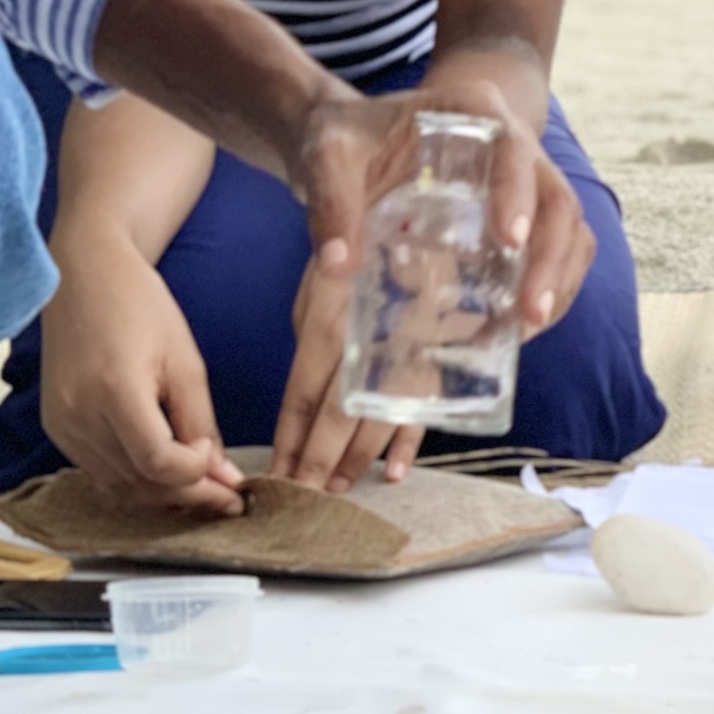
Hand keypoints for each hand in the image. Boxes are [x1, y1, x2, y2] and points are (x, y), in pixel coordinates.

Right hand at [41, 233, 245, 513]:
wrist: (81, 276)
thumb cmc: (137, 305)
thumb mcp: (184, 361)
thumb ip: (202, 423)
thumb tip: (223, 477)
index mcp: (115, 391)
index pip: (159, 463)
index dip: (197, 475)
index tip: (220, 463)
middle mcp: (79, 415)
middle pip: (139, 483)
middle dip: (188, 496)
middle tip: (225, 496)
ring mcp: (62, 425)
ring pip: (120, 487)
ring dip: (163, 494)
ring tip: (201, 486)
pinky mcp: (56, 428)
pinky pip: (100, 472)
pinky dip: (135, 480)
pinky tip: (164, 473)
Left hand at [267, 255, 425, 493]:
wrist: (424, 216)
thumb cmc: (360, 249)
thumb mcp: (322, 281)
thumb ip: (311, 333)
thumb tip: (304, 394)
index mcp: (332, 326)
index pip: (302, 397)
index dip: (287, 440)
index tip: (274, 473)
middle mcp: (369, 346)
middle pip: (337, 418)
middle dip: (316, 463)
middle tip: (301, 498)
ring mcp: (408, 355)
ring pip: (378, 421)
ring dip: (355, 462)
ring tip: (335, 490)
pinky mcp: (440, 358)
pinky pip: (423, 408)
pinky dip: (409, 444)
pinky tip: (392, 473)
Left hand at [290, 78, 591, 330]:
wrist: (353, 147)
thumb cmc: (345, 140)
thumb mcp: (328, 157)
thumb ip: (330, 201)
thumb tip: (339, 265)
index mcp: (475, 110)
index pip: (513, 149)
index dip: (519, 194)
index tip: (510, 240)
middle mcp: (514, 143)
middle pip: (557, 199)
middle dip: (551, 259)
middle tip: (529, 311)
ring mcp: (526, 183)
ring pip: (570, 230)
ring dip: (558, 281)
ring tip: (525, 330)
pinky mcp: (524, 217)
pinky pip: (559, 252)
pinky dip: (550, 290)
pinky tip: (515, 328)